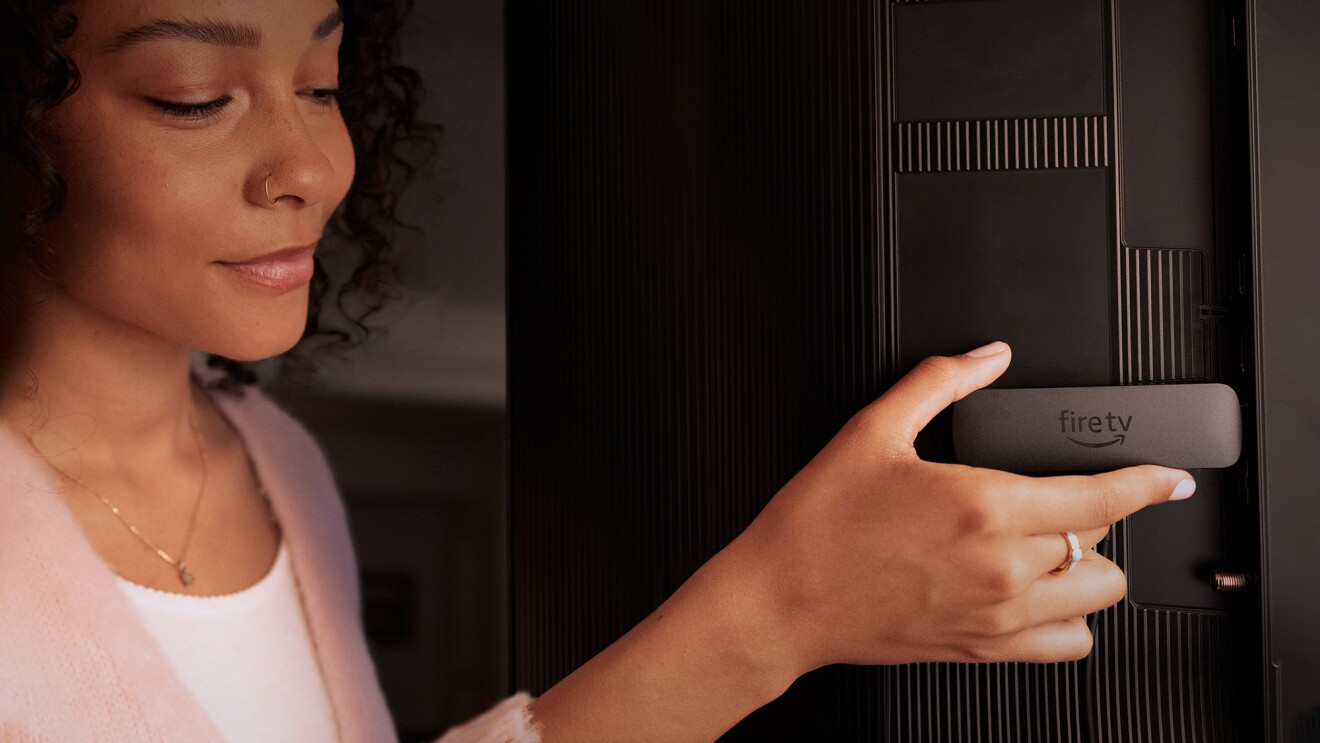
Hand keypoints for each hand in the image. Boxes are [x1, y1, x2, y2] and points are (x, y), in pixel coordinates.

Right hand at [720, 341, 1195, 677]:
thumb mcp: (872, 431)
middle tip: (1053, 496)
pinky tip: (1041, 593)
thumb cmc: (817, 525)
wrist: (779, 601)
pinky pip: (1069, 645)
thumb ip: (940, 384)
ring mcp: (995, 615)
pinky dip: (1071, 618)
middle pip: (1101, 541)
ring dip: (1089, 564)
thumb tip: (986, 357)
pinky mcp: (982, 648)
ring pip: (1098, 595)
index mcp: (981, 506)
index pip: (1102, 497)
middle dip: (1093, 512)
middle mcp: (1001, 567)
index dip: (1149, 481)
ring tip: (1052, 544)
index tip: (1169, 476)